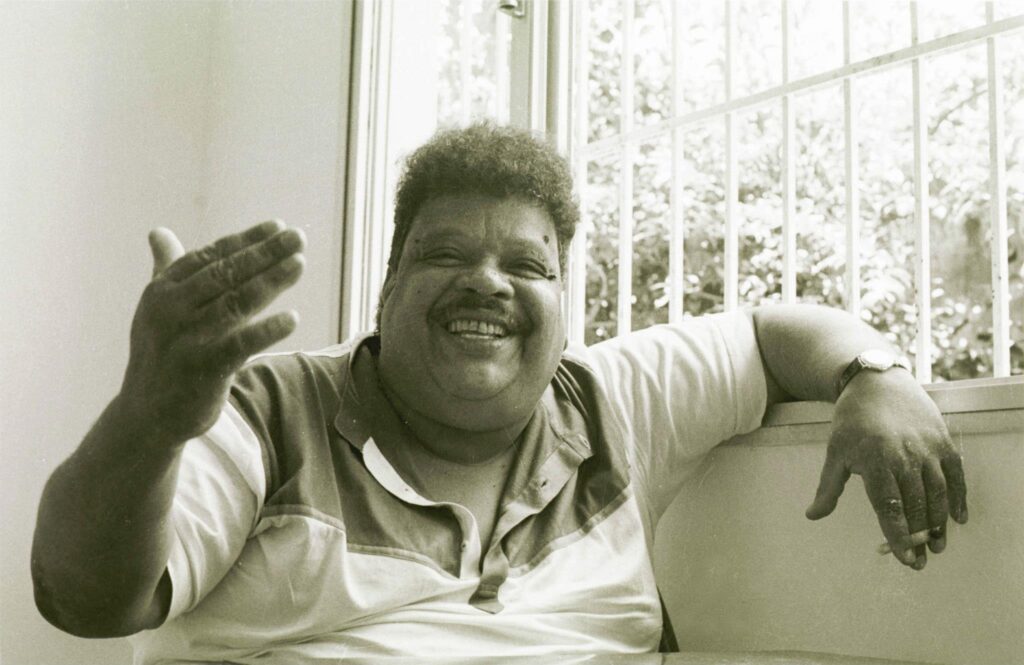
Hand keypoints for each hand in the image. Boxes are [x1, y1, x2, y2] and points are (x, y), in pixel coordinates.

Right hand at [117, 220, 304, 446]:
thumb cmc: (161, 354)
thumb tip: (158, 231)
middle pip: (226, 274)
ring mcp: (186, 340)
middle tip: (298, 237)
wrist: (147, 415)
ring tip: (299, 264)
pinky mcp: (203, 370)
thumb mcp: (158, 309)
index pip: (211, 257)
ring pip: (236, 304)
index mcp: (162, 290)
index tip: (279, 226)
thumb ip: (166, 269)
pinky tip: (293, 318)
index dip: (246, 240)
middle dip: (265, 253)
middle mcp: (171, 310)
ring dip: (271, 282)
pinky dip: (267, 330)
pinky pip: (240, 346)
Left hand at [804, 368, 967, 569]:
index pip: (889, 506)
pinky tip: (957, 519)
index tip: (904, 559)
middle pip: (916, 504)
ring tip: (937, 545)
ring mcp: (927, 448)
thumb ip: (828, 488)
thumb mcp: (835, 452)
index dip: (897, 535)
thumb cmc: (851, 421)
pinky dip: (959, 497)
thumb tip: (812, 516)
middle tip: (920, 561)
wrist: (877, 383)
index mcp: (875, 460)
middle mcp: (904, 455)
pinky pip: (955, 475)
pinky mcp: (942, 441)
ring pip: (937, 493)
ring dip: (939, 522)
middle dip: (918, 536)